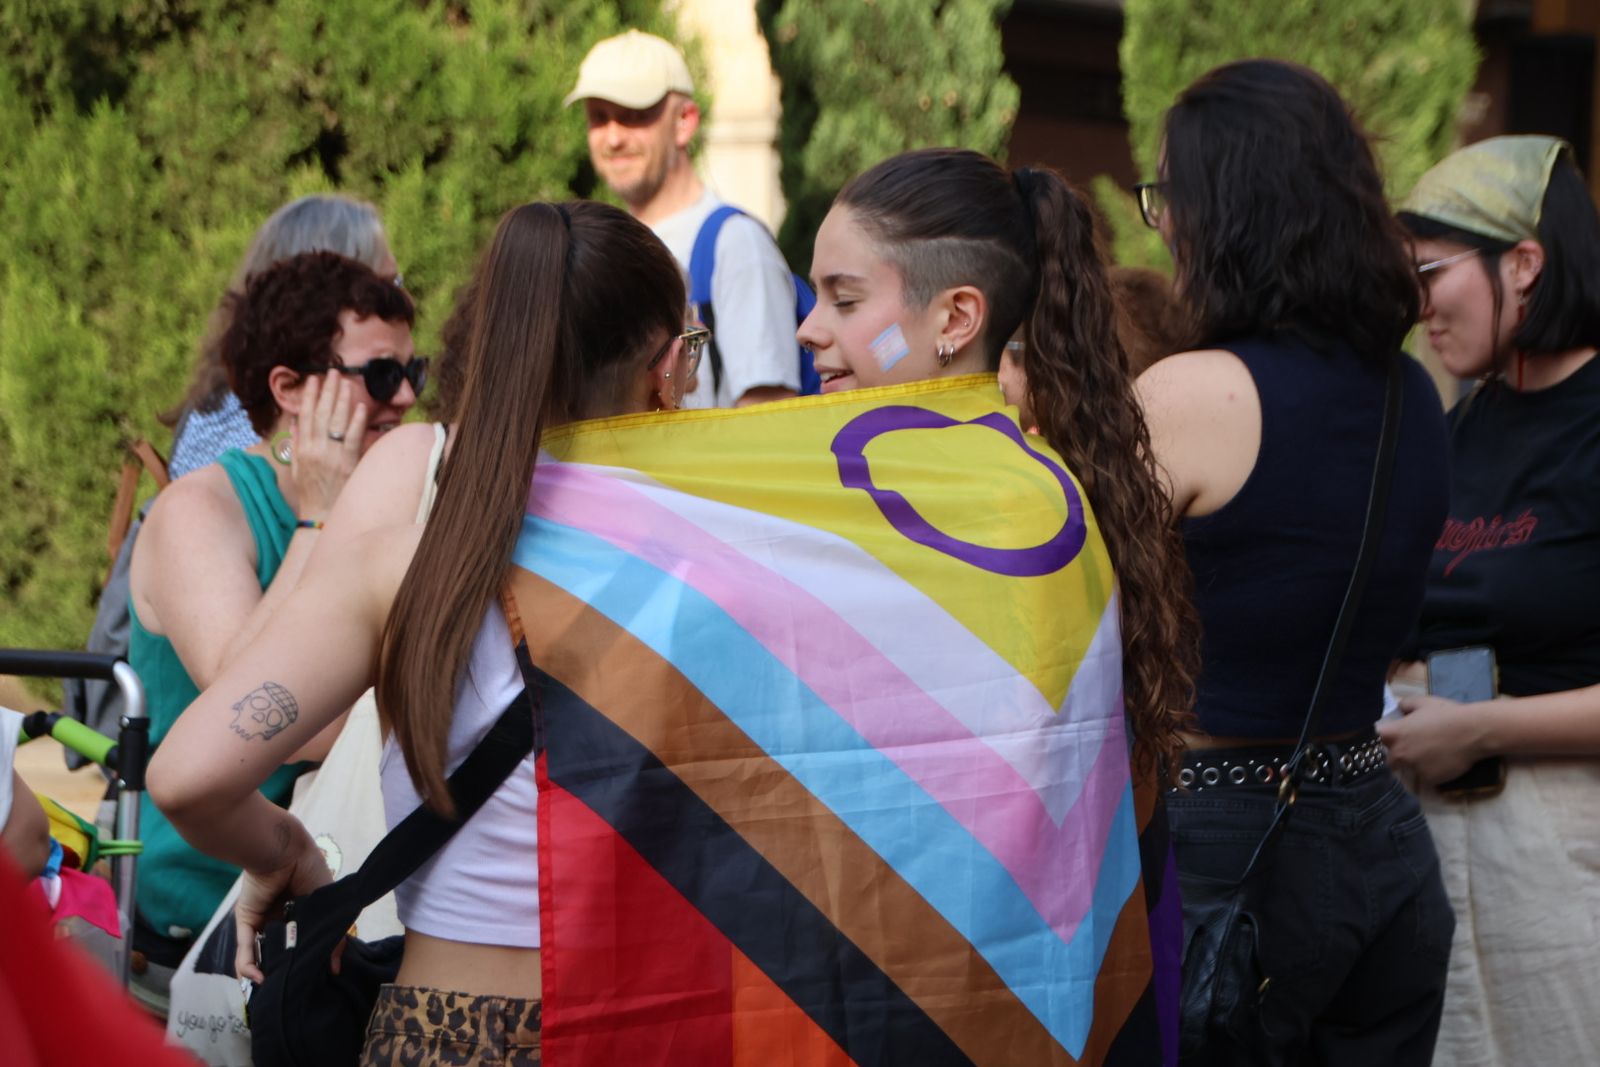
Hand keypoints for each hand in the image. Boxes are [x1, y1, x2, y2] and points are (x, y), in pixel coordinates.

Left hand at [233, 822, 332, 982]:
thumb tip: (335, 967)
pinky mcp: (246, 919)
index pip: (304, 940)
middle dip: (287, 969)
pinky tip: (257, 978)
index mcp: (302, 911)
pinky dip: (248, 964)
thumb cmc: (311, 871)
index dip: (310, 958)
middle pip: (282, 950)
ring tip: (276, 988)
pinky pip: (244, 947)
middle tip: (294, 987)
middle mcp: (281, 917)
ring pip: (261, 952)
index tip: (317, 977)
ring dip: (266, 971)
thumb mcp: (329, 907)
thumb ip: (334, 936)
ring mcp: (262, 920)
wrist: (285, 851)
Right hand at [289, 374, 366, 519]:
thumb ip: (296, 443)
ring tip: (346, 382)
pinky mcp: (348, 463)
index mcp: (302, 448)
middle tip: (332, 372)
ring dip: (342, 400)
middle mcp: (315, 449)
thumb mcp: (296, 466)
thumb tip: (296, 421)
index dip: (309, 396)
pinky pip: (352, 438)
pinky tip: (360, 407)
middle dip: (327, 391)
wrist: (321, 514)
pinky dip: (356, 421)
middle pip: (322, 413)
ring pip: (336, 421)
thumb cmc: (309, 491)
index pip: (305, 415)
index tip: (312, 379)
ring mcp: (332, 455)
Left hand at [1377, 694, 1490, 785]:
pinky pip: (1425, 779)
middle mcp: (1399, 753)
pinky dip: (1430, 774)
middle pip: (1390, 760)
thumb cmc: (1447, 714)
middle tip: (1413, 752)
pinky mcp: (1428, 779)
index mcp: (1394, 734)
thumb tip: (1399, 709)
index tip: (1389, 741)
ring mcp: (1413, 768)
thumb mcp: (1423, 703)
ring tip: (1429, 758)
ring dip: (1414, 767)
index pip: (1376, 741)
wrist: (1473, 732)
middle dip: (1398, 757)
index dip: (1381, 741)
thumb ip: (1405, 705)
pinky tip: (1441, 765)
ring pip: (1408, 771)